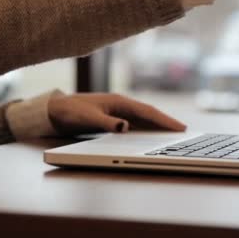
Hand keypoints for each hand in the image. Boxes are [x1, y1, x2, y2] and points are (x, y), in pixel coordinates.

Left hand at [48, 93, 186, 135]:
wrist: (55, 110)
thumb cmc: (70, 112)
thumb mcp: (88, 118)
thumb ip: (107, 123)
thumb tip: (125, 127)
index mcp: (119, 102)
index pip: (147, 112)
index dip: (164, 120)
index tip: (180, 127)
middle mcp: (121, 105)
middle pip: (149, 114)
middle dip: (166, 122)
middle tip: (183, 131)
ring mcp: (117, 111)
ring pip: (143, 119)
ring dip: (158, 125)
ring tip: (173, 134)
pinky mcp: (113, 118)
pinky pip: (135, 123)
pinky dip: (146, 129)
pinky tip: (151, 135)